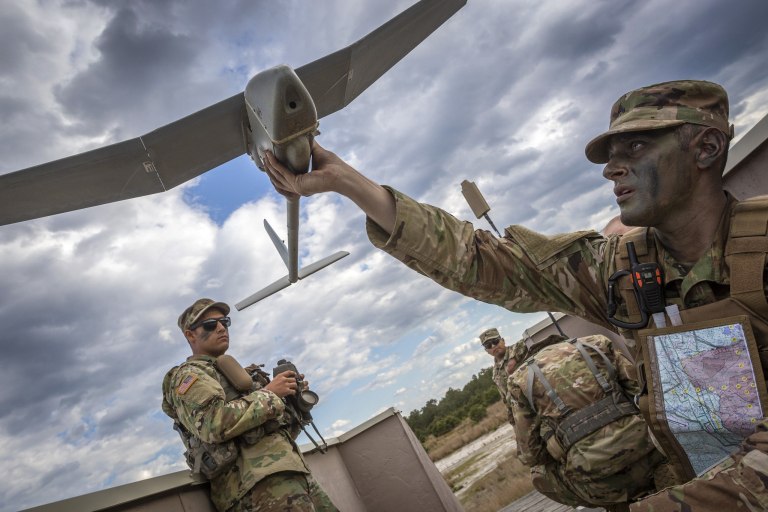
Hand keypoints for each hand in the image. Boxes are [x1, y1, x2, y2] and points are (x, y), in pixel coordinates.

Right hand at [264, 139, 395, 233]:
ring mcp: (298, 188)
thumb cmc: (335, 167)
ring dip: (269, 166)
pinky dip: (276, 165)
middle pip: (278, 178)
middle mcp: (299, 188)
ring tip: (265, 156)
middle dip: (269, 167)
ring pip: (277, 177)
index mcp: (303, 183)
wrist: (342, 175)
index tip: (269, 159)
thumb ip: (309, 146)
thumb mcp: (317, 153)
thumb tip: (304, 134)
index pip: (285, 178)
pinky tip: (271, 157)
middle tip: (263, 156)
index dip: (275, 169)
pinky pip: (282, 173)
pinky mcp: (299, 184)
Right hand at [264, 371, 297, 397]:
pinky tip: (292, 393)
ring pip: (295, 384)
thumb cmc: (269, 388)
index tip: (295, 374)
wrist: (267, 394)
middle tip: (293, 385)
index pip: (289, 372)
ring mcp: (286, 385)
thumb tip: (286, 380)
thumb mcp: (274, 380)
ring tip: (293, 389)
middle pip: (293, 379)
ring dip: (294, 387)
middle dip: (294, 382)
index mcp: (280, 376)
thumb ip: (280, 379)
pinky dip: (293, 392)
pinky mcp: (287, 391)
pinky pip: (294, 391)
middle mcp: (284, 379)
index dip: (293, 373)